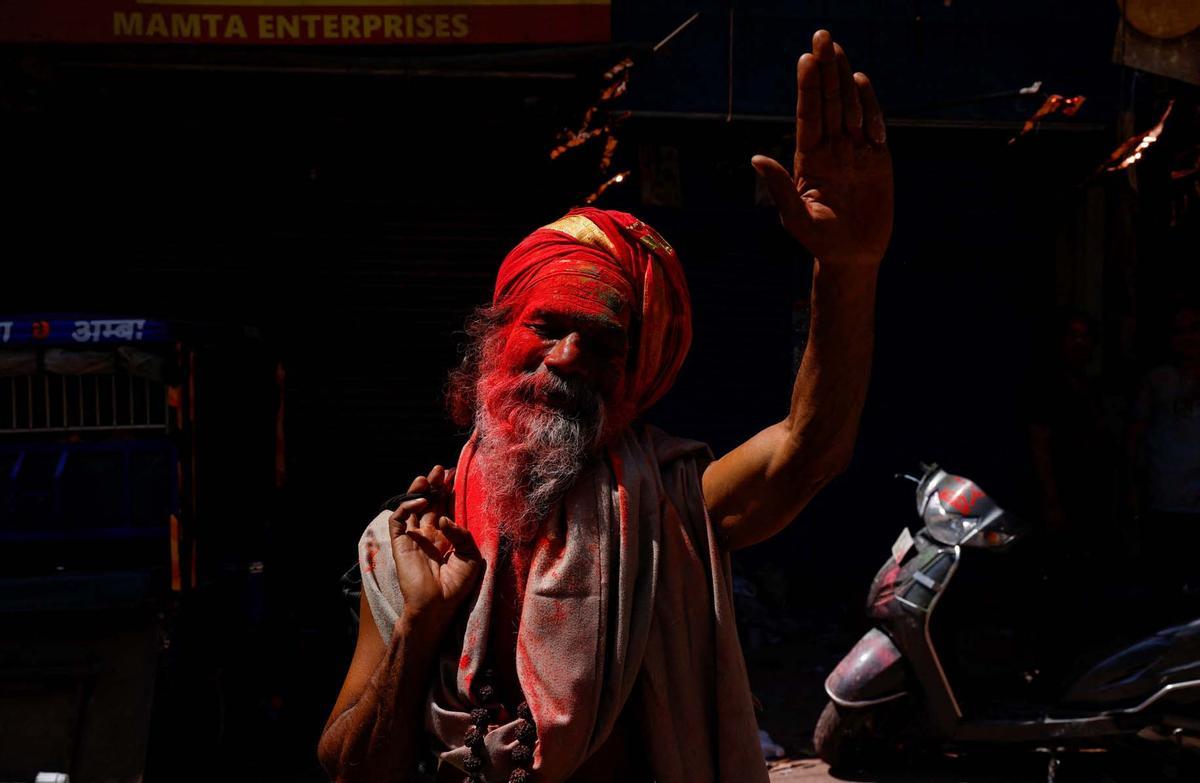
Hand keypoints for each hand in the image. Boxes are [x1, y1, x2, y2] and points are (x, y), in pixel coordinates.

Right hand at [387, 465, 480, 628]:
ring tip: (427, 477)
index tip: (453, 476)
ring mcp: (413, 539)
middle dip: (434, 486)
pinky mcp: (400, 544)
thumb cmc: (455, 587)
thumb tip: (443, 518)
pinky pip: (398, 520)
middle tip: (441, 470)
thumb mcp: (470, 557)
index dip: (446, 492)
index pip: (443, 508)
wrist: (437, 606)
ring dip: (418, 491)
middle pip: (428, 504)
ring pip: (410, 507)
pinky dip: (406, 507)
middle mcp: (428, 536)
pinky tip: (420, 502)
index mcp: (444, 539)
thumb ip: (462, 533)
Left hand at [752, 30, 892, 267]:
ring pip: (849, 108)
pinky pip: (873, 126)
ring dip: (844, 79)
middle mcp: (831, 148)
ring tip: (837, 49)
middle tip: (822, 36)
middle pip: (828, 102)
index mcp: (809, 158)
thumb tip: (756, 158)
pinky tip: (860, 81)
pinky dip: (869, 105)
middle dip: (825, 70)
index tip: (805, 58)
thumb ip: (780, 186)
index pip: (809, 115)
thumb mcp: (795, 216)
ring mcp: (855, 151)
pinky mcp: (878, 159)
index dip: (808, 87)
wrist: (852, 256)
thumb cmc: (819, 240)